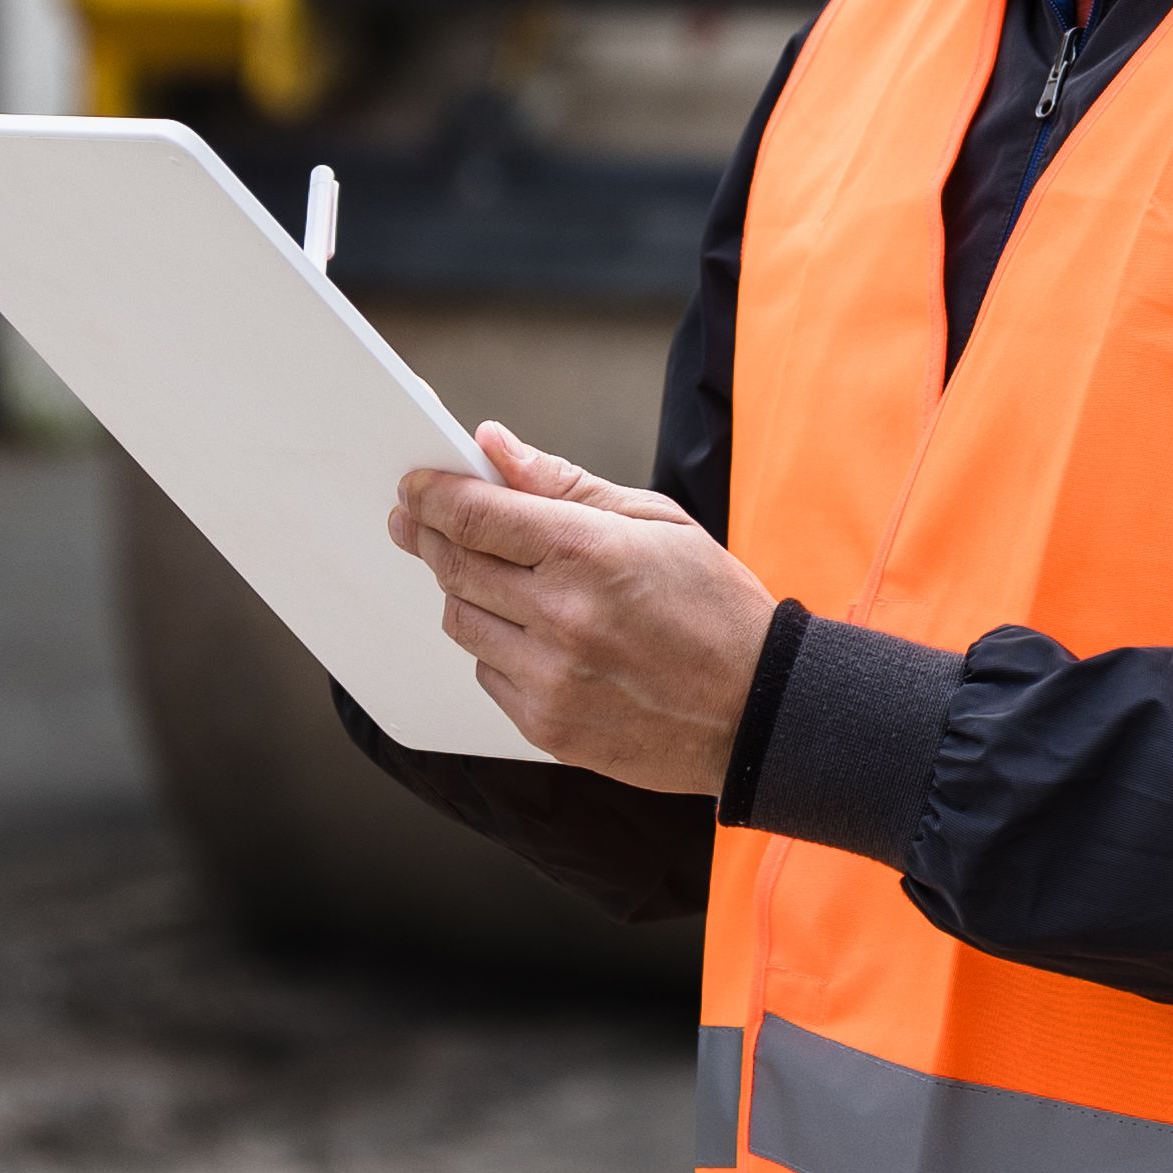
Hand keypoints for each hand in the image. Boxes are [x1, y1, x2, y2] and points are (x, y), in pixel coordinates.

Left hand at [389, 422, 777, 794]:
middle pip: (454, 564)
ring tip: (493, 578)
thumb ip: (564, 483)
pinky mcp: (547, 726)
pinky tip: (534, 636)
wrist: (757, 711)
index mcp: (589, 552)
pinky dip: (496, 647)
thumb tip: (494, 445)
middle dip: (429, 535)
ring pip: (460, 620)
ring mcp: (550, 678)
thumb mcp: (656, 522)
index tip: (415, 485)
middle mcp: (561, 617)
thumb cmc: (715, 608)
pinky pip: (487, 672)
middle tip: (417, 520)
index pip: (473, 514)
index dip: (431, 493)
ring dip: (463, 591)